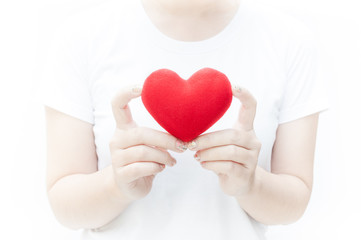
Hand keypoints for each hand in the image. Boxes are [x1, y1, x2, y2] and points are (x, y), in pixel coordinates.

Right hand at [109, 85, 186, 200]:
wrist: (127, 186)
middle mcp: (117, 140)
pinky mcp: (121, 175)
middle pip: (141, 133)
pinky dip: (157, 167)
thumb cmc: (143, 161)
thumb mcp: (150, 145)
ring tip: (172, 161)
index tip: (140, 87)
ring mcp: (116, 158)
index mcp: (124, 128)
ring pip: (144, 152)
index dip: (126, 93)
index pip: (117, 105)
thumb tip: (185, 132)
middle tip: (182, 146)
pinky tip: (161, 168)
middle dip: (166, 140)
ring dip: (164, 156)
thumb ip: (159, 136)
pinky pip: (142, 167)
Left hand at [188, 86, 260, 196]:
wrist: (241, 184)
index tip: (233, 85)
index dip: (244, 95)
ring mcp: (252, 158)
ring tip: (196, 156)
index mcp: (246, 129)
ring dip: (208, 153)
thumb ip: (211, 136)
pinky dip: (211, 164)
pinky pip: (228, 166)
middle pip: (232, 135)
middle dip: (208, 140)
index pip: (251, 107)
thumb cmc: (226, 159)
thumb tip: (185, 131)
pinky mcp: (246, 173)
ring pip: (229, 151)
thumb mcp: (221, 145)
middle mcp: (253, 141)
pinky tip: (204, 164)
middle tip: (191, 145)